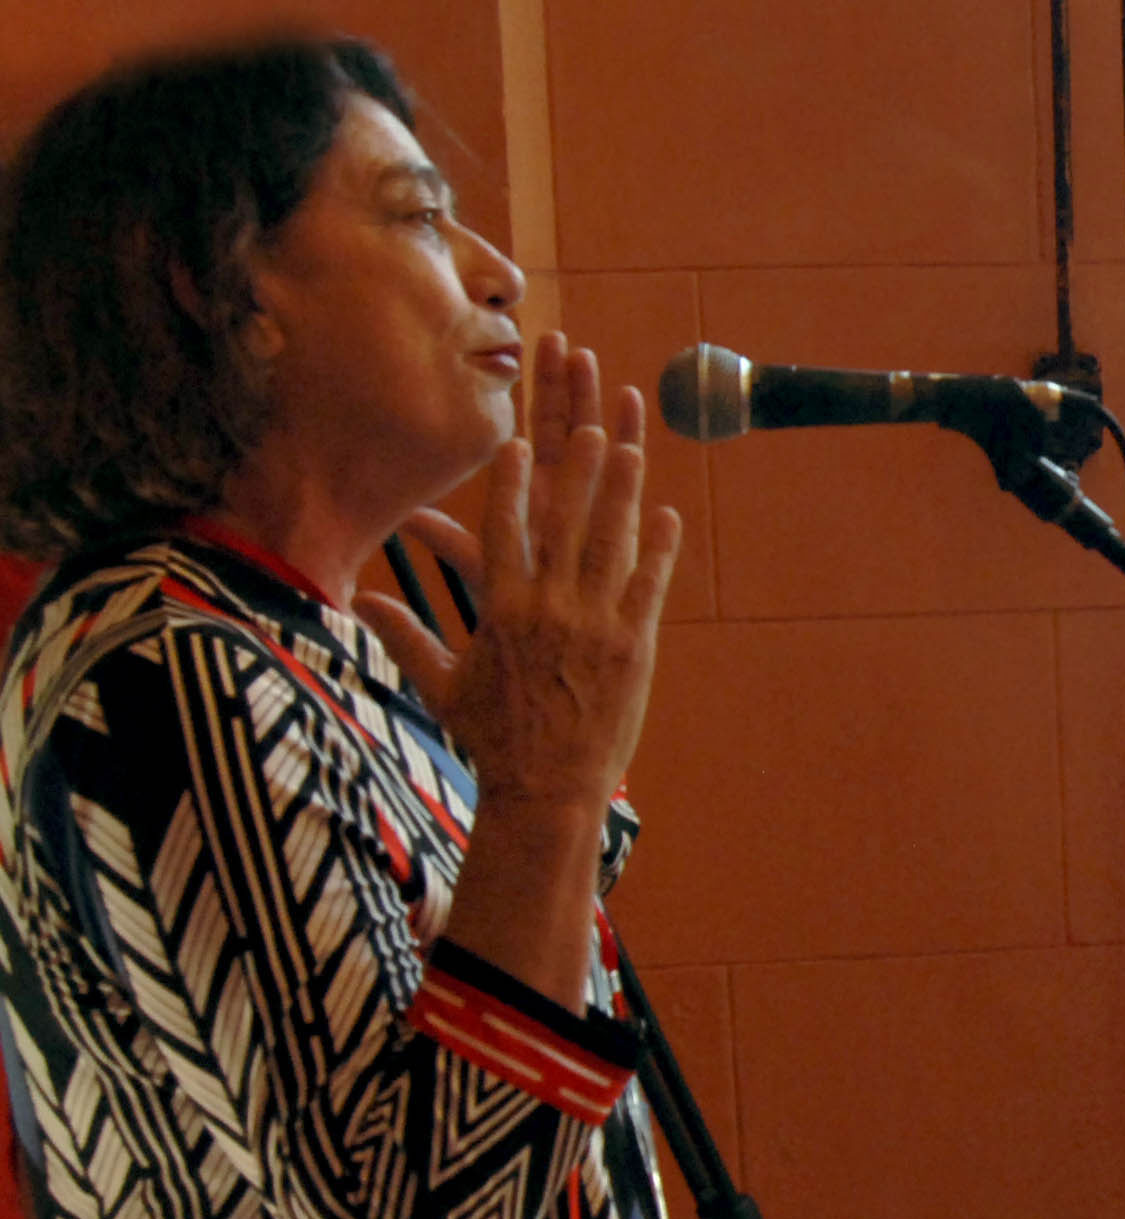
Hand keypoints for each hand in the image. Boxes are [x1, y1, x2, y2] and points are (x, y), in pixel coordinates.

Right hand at [358, 334, 682, 811]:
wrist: (545, 790)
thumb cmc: (492, 739)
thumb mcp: (441, 686)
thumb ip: (404, 636)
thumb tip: (357, 604)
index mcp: (501, 613)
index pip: (501, 532)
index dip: (511, 484)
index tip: (518, 441)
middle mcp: (548, 610)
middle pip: (563, 526)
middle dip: (577, 472)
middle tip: (590, 425)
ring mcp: (595, 626)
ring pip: (611, 546)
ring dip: (623, 495)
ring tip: (632, 451)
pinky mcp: (633, 647)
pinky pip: (648, 587)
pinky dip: (660, 551)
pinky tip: (669, 516)